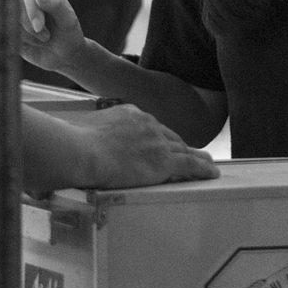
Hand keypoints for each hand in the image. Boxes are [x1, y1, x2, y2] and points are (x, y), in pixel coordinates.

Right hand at [18, 0, 88, 77]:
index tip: (39, 27)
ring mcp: (19, 12)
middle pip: (16, 6)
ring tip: (44, 39)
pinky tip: (34, 44)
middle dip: (30, 26)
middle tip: (46, 37)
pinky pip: (8, 33)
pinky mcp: (12, 26)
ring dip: (29, 36)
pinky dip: (21, 42)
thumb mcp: (67, 20)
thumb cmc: (68, 34)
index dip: (32, 10)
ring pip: (12, 21)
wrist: (64, 55)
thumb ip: (55, 5)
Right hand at [75, 104, 218, 187]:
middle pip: (170, 138)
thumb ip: (96, 133)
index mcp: (131, 114)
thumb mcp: (88, 128)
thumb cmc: (76, 143)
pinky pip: (189, 165)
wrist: (82, 150)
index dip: (159, 138)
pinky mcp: (163, 161)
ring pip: (183, 150)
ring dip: (196, 157)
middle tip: (189, 154)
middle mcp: (149, 124)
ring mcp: (157, 142)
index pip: (151, 128)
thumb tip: (84, 140)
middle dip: (179, 146)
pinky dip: (202, 169)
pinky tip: (211, 173)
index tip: (161, 144)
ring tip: (207, 163)